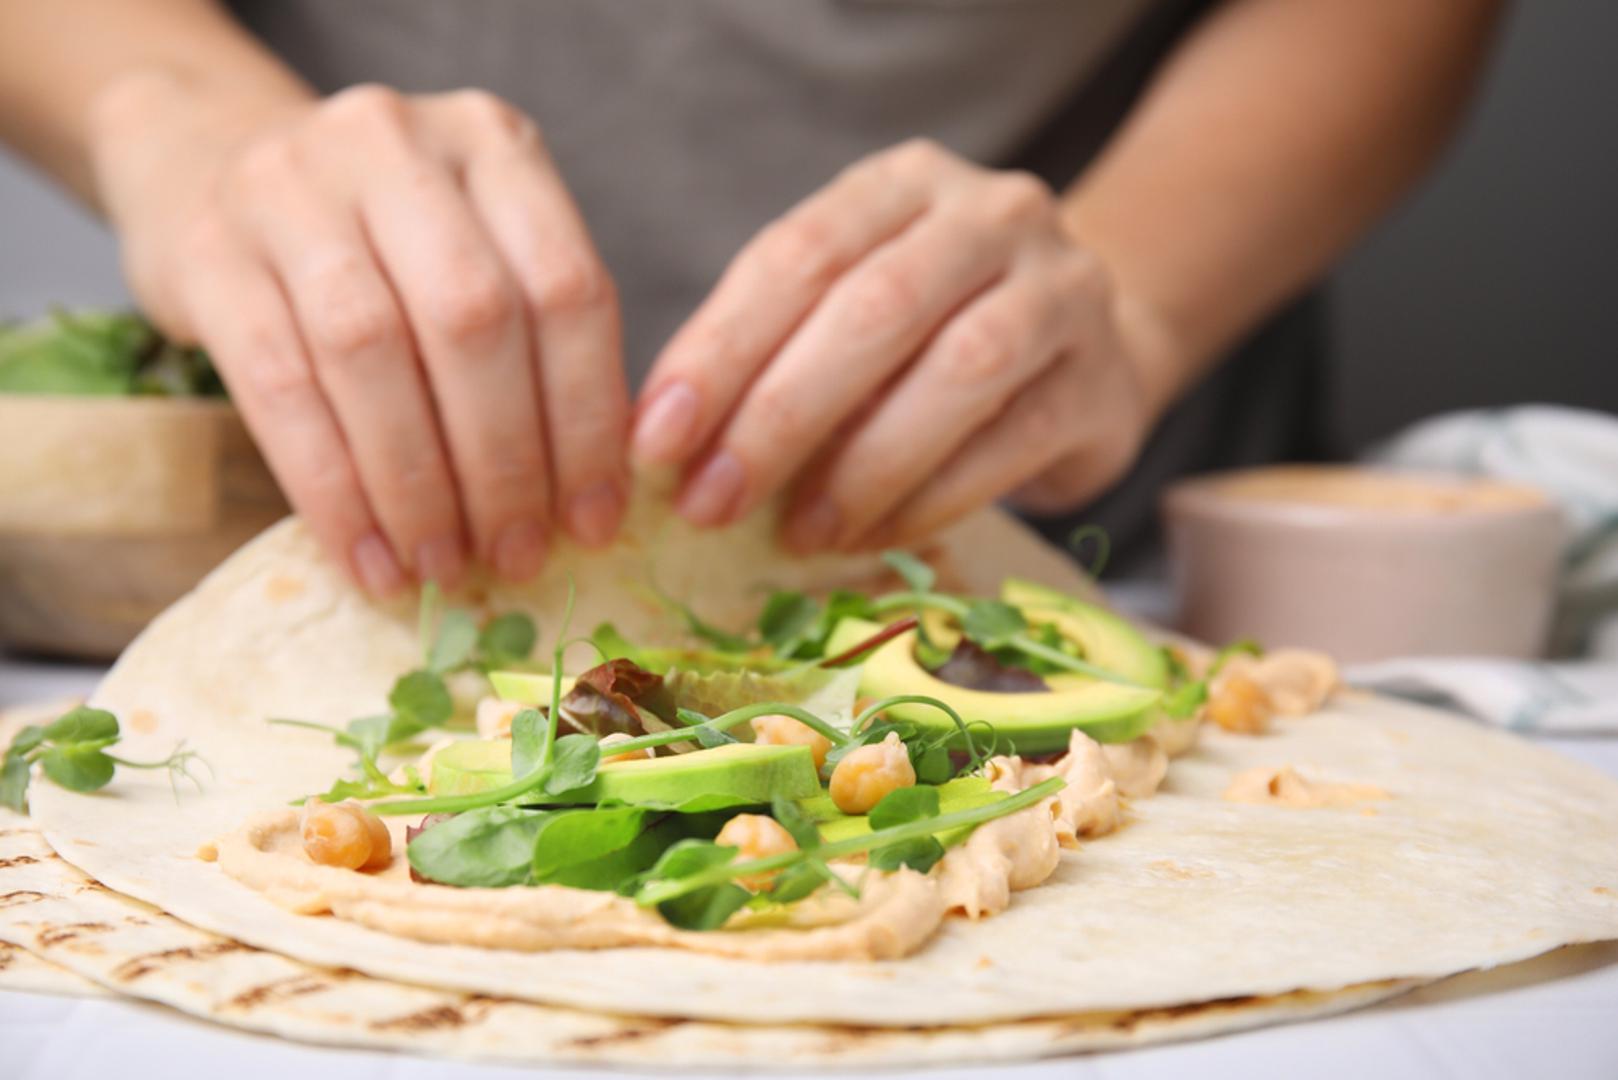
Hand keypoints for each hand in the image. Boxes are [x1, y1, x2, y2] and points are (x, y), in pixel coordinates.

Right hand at [91, 79, 627, 591]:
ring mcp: (291, 186)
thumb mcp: (474, 249)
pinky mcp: (207, 250)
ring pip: (373, 354)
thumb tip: (587, 504)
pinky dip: (333, 491)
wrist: (211, 161)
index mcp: (492, 144)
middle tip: (517, 556)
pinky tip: (368, 558)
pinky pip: (281, 388)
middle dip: (504, 461)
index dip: (587, 419)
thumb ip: (535, 342)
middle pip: (473, 321)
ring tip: (441, 569)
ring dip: (417, 485)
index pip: (566, 289)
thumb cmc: (381, 241)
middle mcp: (395, 145)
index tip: (595, 521)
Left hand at [632, 139, 1161, 551]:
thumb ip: (774, 355)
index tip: (656, 440)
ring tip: (796, 533)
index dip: (720, 349)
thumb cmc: (934, 336)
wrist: (1092, 347)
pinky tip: (870, 537)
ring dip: (861, 466)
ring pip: (959, 371)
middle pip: (875, 308)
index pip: (798, 254)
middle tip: (710, 503)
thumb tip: (673, 450)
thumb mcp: (850, 313)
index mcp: (905, 183)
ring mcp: (1063, 292)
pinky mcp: (1101, 382)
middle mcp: (992, 217)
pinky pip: (1012, 442)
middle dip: (779, 415)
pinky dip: (930, 498)